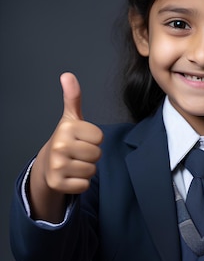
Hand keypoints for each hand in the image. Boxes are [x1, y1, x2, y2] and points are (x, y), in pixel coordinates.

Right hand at [29, 73, 103, 220]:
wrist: (47, 164)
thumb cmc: (66, 140)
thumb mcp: (71, 118)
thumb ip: (73, 97)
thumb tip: (68, 75)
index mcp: (66, 128)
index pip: (100, 138)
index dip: (94, 140)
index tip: (82, 139)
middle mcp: (59, 146)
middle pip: (97, 154)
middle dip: (91, 155)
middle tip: (79, 153)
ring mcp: (57, 166)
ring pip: (91, 170)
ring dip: (87, 169)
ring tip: (75, 163)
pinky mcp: (58, 184)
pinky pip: (84, 185)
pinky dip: (81, 183)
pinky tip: (71, 176)